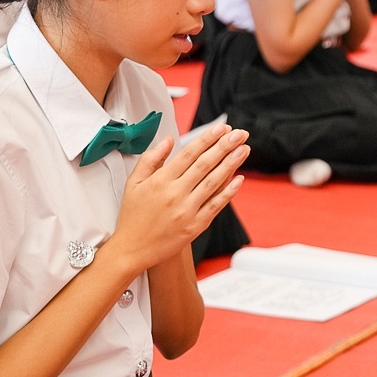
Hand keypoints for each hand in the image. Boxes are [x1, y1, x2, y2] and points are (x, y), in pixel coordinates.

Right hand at [104, 125, 249, 279]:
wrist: (132, 249)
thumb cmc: (133, 215)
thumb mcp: (133, 183)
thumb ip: (150, 159)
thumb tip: (168, 140)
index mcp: (160, 181)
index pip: (189, 154)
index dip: (207, 139)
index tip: (222, 128)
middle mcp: (175, 194)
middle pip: (205, 165)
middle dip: (225, 146)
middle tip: (240, 133)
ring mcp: (187, 210)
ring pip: (213, 182)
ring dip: (231, 164)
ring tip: (244, 149)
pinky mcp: (195, 226)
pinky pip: (215, 206)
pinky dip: (229, 192)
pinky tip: (240, 179)